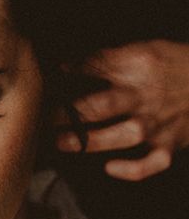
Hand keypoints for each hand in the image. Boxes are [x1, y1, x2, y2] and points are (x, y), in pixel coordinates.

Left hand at [57, 40, 188, 180]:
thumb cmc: (174, 66)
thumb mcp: (145, 49)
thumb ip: (108, 58)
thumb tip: (65, 66)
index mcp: (139, 66)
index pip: (96, 67)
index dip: (69, 72)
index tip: (48, 79)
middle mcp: (147, 95)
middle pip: (103, 104)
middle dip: (71, 113)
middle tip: (45, 118)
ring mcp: (159, 122)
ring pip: (123, 136)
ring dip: (90, 141)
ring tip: (61, 143)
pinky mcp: (171, 144)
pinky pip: (153, 163)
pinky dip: (133, 169)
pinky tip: (110, 168)